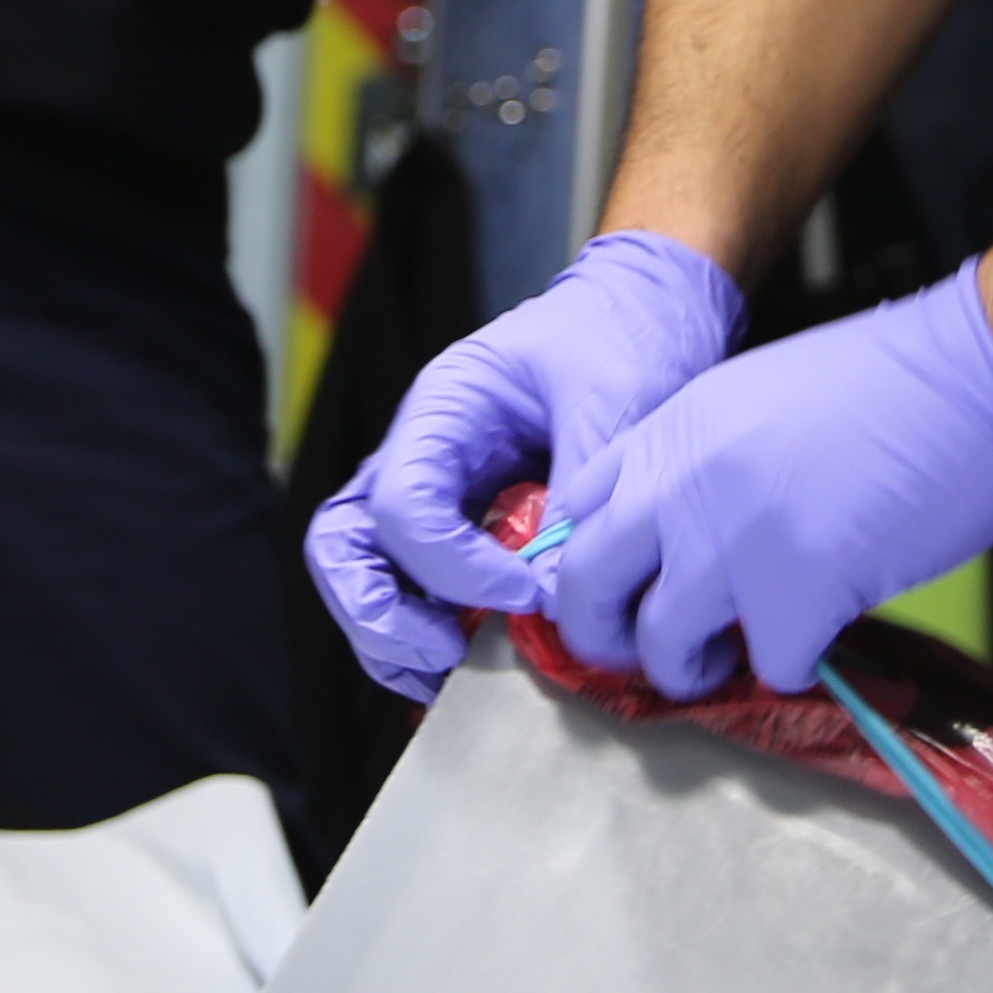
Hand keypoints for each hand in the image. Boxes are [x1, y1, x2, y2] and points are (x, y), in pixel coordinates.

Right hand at [301, 229, 743, 700]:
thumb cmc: (621, 337)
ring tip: (453, 677)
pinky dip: (432, 636)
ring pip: (366, 575)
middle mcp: (422, 453)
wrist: (646, 315)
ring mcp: (438, 493)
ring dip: (394, 636)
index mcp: (443, 406)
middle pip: (346, 544)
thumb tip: (556, 587)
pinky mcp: (468, 528)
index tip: (525, 594)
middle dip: (380, 613)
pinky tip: (477, 669)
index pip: (403, 503)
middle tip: (445, 656)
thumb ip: (580, 490)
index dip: (454, 567)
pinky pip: (420, 589)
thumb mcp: (613, 399)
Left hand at [545, 262, 992, 701]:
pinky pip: (771, 669)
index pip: (573, 514)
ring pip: (660, 650)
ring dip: (691, 670)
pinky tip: (821, 632)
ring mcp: (734, 543)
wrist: (970, 376)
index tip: (614, 594)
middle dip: (606, 638)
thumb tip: (677, 539)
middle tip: (648, 650)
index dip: (585, 567)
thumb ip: (699, 465)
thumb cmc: (886, 383)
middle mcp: (681, 486)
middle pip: (585, 590)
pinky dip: (796, 664)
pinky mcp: (799, 594)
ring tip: (729, 658)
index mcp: (670, 431)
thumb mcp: (753, 401)